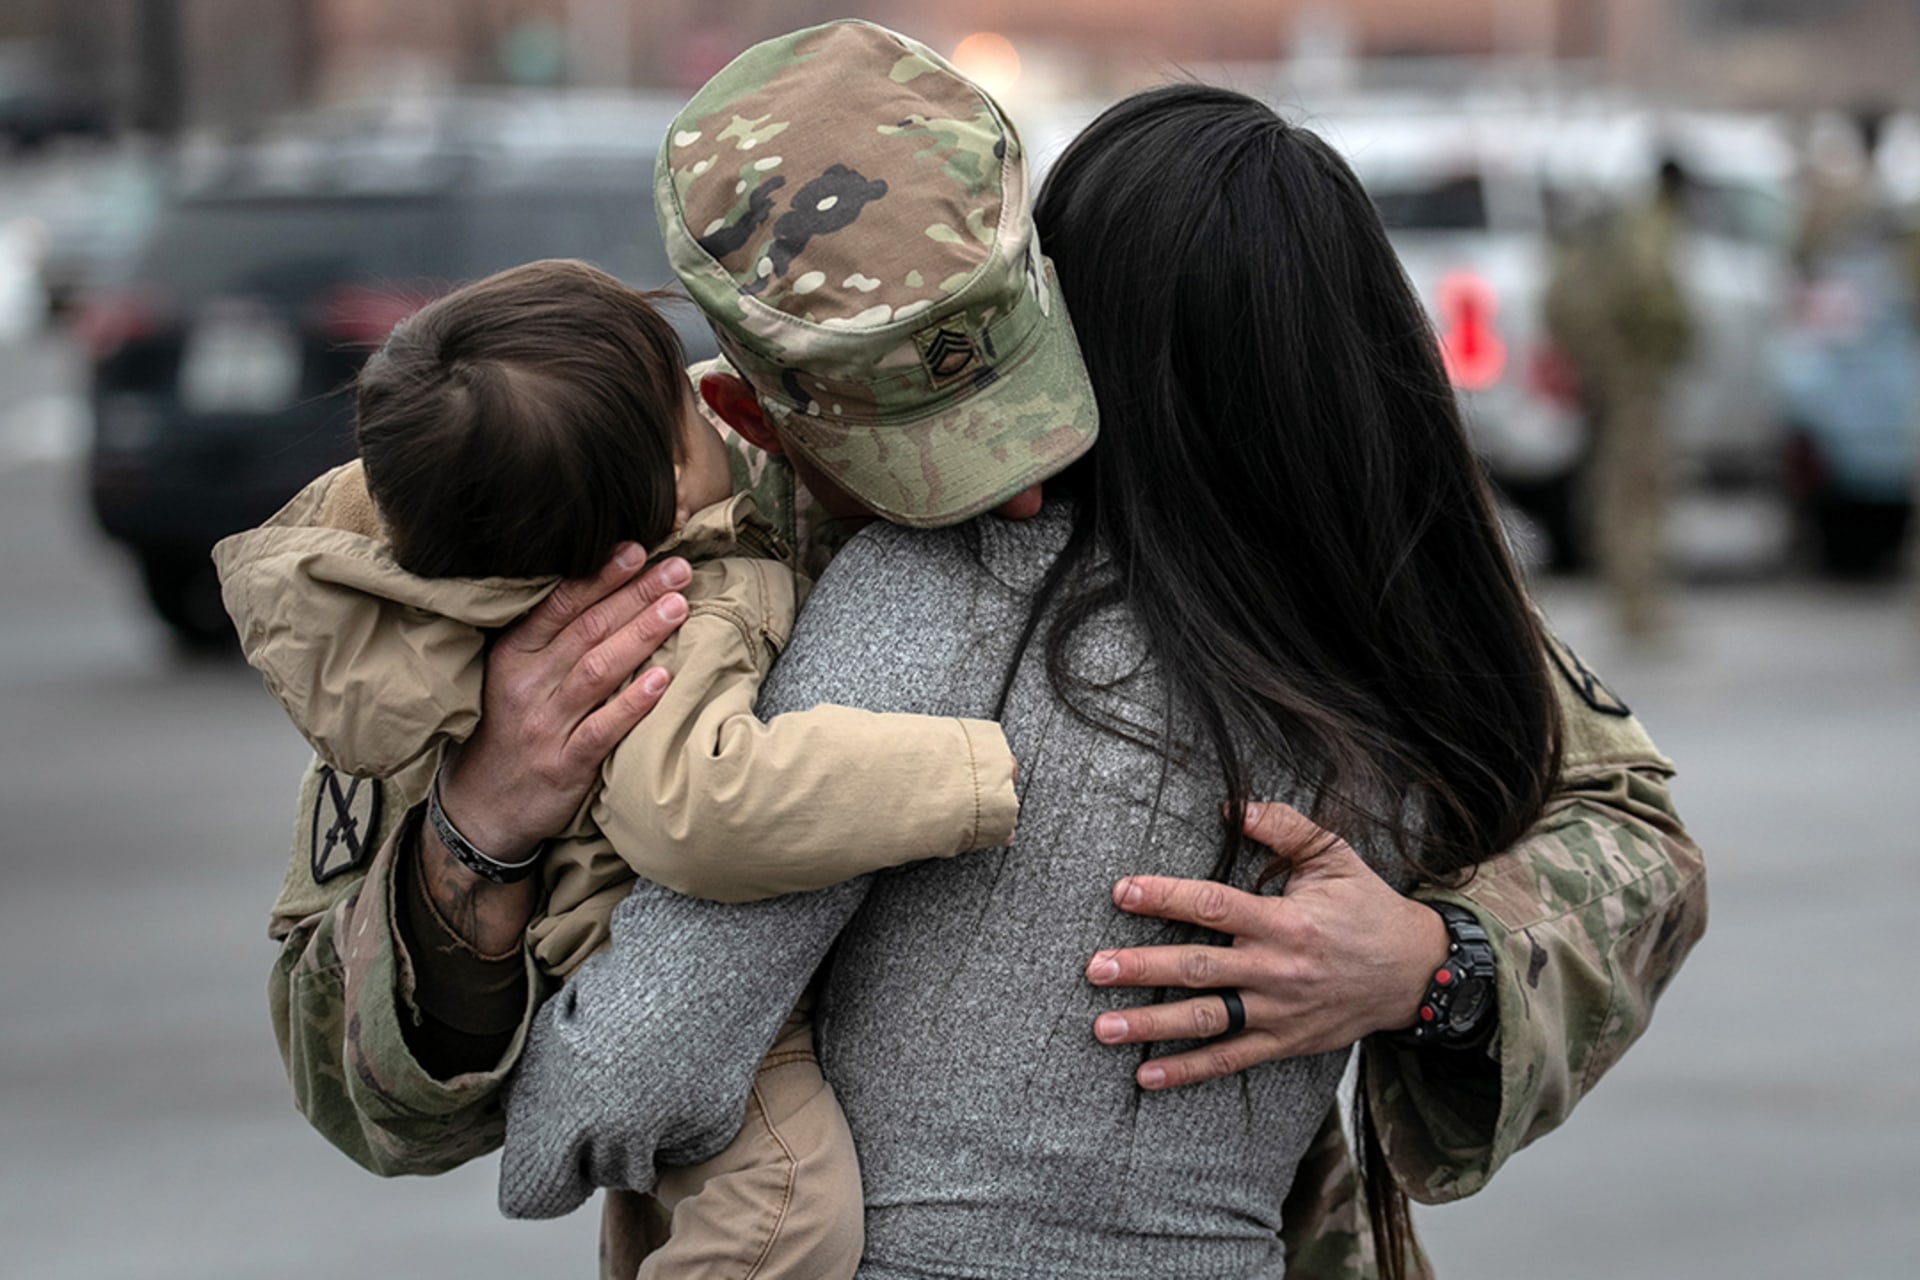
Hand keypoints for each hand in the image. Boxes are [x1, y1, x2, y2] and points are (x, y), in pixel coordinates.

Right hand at [436, 543, 691, 859]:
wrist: (481, 806)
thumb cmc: (511, 728)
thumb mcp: (514, 674)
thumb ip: (553, 638)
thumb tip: (608, 589)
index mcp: (513, 654)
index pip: (560, 605)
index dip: (600, 575)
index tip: (637, 549)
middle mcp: (526, 683)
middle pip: (587, 629)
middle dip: (635, 594)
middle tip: (678, 569)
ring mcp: (545, 724)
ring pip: (597, 670)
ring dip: (640, 635)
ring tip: (678, 606)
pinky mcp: (564, 763)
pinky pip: (603, 728)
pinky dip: (633, 702)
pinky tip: (663, 679)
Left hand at [1083, 800, 1448, 1089]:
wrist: (1417, 972)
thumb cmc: (1367, 906)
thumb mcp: (1334, 856)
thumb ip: (1283, 826)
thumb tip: (1232, 803)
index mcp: (1285, 921)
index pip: (1214, 906)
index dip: (1165, 897)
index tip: (1121, 891)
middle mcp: (1278, 969)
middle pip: (1200, 968)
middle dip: (1143, 968)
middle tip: (1094, 968)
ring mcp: (1279, 1012)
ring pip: (1207, 1020)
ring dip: (1152, 1025)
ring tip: (1102, 1027)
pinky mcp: (1284, 1043)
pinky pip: (1230, 1061)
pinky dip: (1187, 1071)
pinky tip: (1144, 1076)